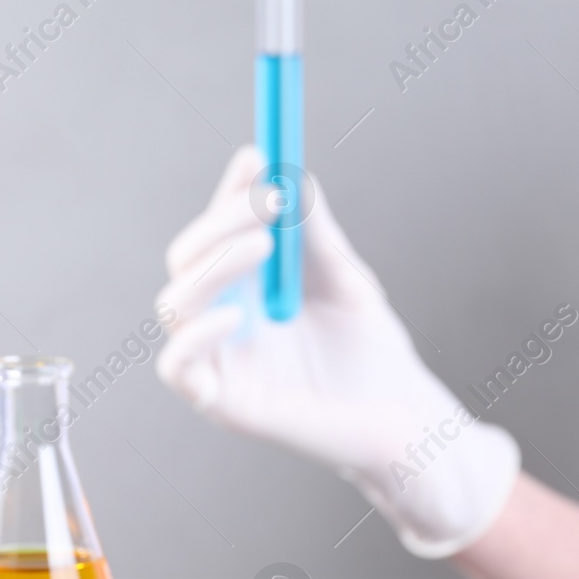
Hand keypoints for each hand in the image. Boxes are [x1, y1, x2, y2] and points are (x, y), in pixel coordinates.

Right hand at [154, 147, 519, 557]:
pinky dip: (195, 335)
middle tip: (268, 202)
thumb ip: (314, 236)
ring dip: (213, 264)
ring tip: (264, 246)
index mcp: (247, 288)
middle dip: (220, 222)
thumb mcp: (345, 281)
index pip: (218, 231)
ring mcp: (219, 362)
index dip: (229, 194)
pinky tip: (237, 316)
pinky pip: (177, 367)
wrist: (405, 420)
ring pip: (174, 303)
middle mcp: (223, 320)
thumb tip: (292, 178)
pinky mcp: (224, 404)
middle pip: (186, 260)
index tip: (258, 157)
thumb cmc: (374, 355)